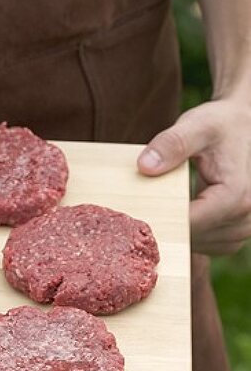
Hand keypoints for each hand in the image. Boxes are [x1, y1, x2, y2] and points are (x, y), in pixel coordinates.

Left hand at [137, 98, 250, 254]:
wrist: (241, 127)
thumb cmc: (220, 124)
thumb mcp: (196, 125)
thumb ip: (172, 144)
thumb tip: (144, 166)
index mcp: (236, 194)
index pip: (191, 223)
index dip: (161, 220)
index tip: (132, 218)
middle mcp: (245, 216)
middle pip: (193, 238)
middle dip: (166, 226)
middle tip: (134, 217)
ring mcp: (243, 228)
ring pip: (199, 246)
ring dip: (176, 234)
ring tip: (154, 213)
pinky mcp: (235, 233)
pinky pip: (207, 246)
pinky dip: (188, 237)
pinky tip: (171, 219)